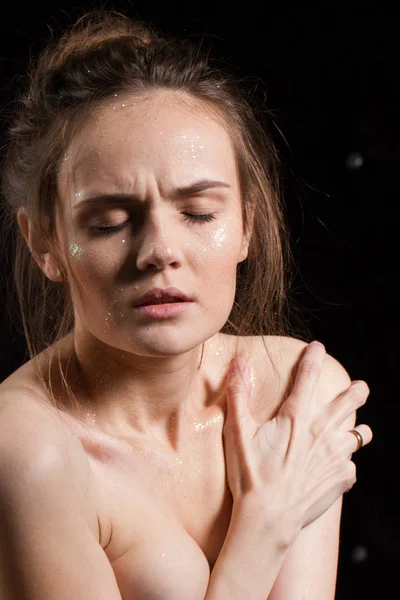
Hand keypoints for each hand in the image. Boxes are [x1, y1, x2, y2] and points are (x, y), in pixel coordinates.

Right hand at [222, 341, 372, 533]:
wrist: (268, 519)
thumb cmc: (249, 474)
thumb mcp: (237, 432)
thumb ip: (238, 395)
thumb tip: (238, 362)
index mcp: (296, 417)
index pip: (308, 377)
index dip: (313, 358)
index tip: (318, 347)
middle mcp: (322, 432)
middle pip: (348, 402)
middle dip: (357, 391)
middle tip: (361, 387)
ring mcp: (335, 457)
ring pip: (359, 435)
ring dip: (360, 430)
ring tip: (363, 430)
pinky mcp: (341, 480)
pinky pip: (351, 467)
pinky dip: (345, 465)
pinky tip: (338, 469)